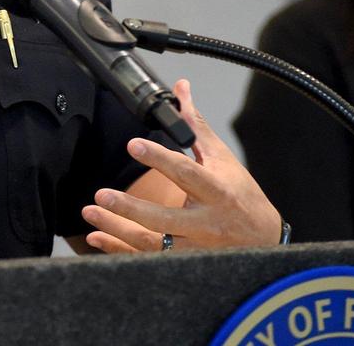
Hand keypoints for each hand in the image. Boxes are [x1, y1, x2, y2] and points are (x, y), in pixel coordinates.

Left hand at [81, 79, 279, 253]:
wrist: (263, 241)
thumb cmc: (241, 195)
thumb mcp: (222, 158)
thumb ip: (195, 126)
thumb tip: (180, 89)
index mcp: (216, 191)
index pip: (186, 172)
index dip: (159, 159)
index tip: (133, 144)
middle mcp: (205, 223)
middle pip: (165, 218)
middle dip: (131, 208)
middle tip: (101, 194)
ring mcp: (195, 247)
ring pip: (152, 244)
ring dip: (117, 230)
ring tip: (90, 212)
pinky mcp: (184, 264)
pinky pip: (146, 259)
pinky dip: (119, 250)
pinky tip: (96, 238)